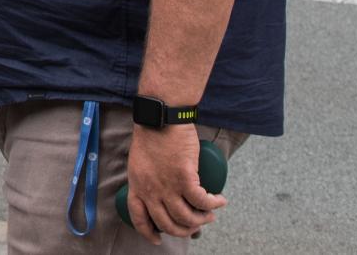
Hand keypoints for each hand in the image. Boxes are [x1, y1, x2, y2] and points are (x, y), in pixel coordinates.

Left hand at [125, 124, 225, 243]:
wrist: (161, 116)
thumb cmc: (152, 133)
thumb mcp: (140, 161)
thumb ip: (147, 177)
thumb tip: (160, 191)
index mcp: (137, 185)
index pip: (139, 217)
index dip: (148, 232)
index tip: (158, 239)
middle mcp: (151, 190)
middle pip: (167, 223)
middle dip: (183, 230)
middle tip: (195, 225)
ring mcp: (167, 186)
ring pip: (187, 217)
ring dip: (202, 219)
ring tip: (210, 213)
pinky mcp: (185, 178)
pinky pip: (202, 201)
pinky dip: (214, 204)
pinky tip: (219, 200)